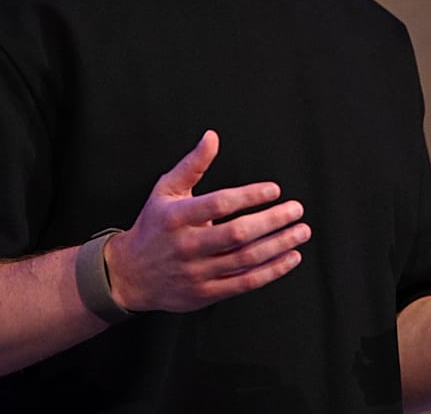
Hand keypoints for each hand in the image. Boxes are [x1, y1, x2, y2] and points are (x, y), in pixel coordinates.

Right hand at [104, 130, 309, 312]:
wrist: (130, 274)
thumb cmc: (154, 226)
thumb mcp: (165, 191)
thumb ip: (192, 165)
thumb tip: (212, 137)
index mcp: (176, 217)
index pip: (218, 204)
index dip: (249, 196)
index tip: (274, 190)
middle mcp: (186, 246)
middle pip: (237, 234)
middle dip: (272, 221)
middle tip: (296, 209)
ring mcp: (196, 273)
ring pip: (245, 259)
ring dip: (278, 245)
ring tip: (300, 231)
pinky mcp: (205, 294)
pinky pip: (245, 283)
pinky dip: (271, 271)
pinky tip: (290, 257)